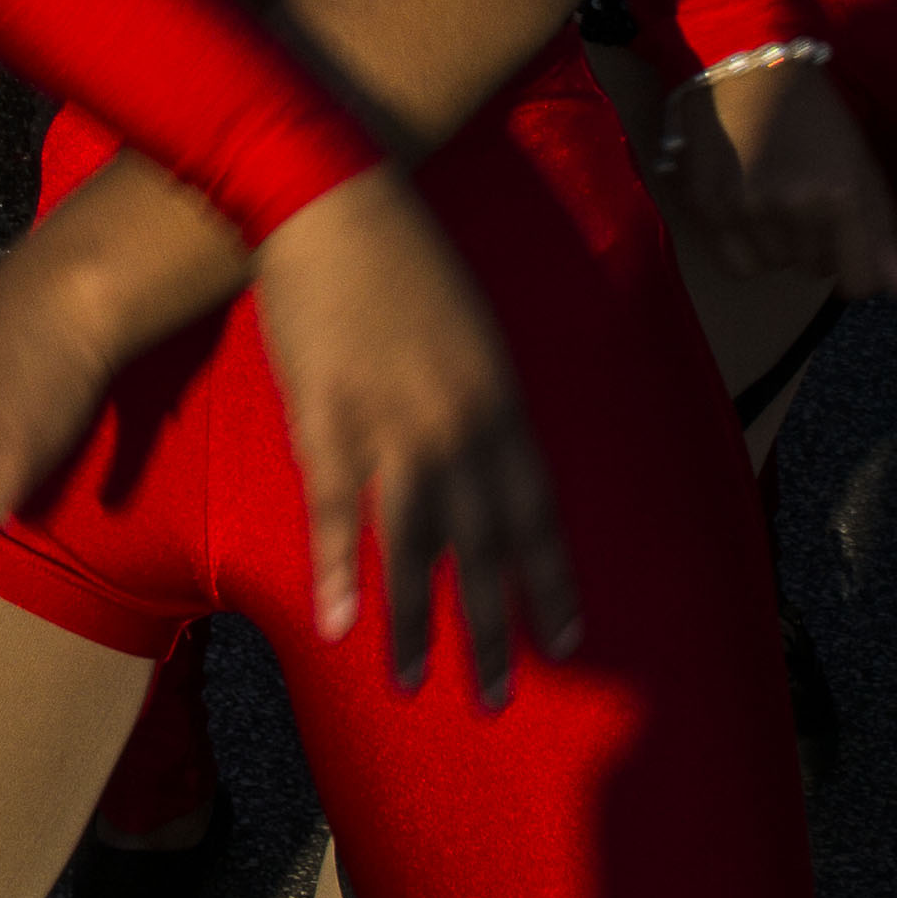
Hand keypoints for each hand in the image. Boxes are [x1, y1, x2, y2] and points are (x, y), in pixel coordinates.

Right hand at [246, 168, 579, 701]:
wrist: (332, 200)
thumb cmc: (402, 256)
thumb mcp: (471, 329)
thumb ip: (482, 399)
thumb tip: (486, 454)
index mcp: (501, 402)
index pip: (538, 513)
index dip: (551, 581)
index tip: (567, 641)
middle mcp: (461, 426)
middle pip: (485, 546)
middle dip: (495, 627)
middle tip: (499, 696)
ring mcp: (395, 426)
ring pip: (416, 545)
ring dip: (418, 622)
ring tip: (416, 683)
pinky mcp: (329, 417)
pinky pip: (340, 512)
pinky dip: (340, 570)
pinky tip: (339, 622)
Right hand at [661, 57, 896, 303]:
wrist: (744, 66)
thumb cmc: (816, 116)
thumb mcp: (862, 167)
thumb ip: (887, 236)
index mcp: (842, 192)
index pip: (860, 283)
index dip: (859, 265)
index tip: (849, 237)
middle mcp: (794, 204)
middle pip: (817, 272)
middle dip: (818, 244)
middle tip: (806, 193)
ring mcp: (745, 207)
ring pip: (777, 268)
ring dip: (781, 245)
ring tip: (775, 195)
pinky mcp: (706, 206)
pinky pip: (739, 266)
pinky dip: (747, 251)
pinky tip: (748, 213)